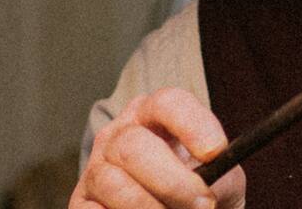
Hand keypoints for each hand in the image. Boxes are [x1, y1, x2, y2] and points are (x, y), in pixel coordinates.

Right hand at [71, 88, 245, 208]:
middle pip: (135, 146)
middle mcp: (119, 134)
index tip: (215, 152)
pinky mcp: (80, 202)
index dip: (192, 124)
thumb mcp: (219, 180)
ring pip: (115, 184)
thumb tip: (211, 187)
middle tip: (203, 205)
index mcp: (154, 114)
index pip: (167, 103)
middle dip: (173, 182)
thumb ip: (221, 177)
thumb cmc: (198, 193)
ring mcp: (96, 168)